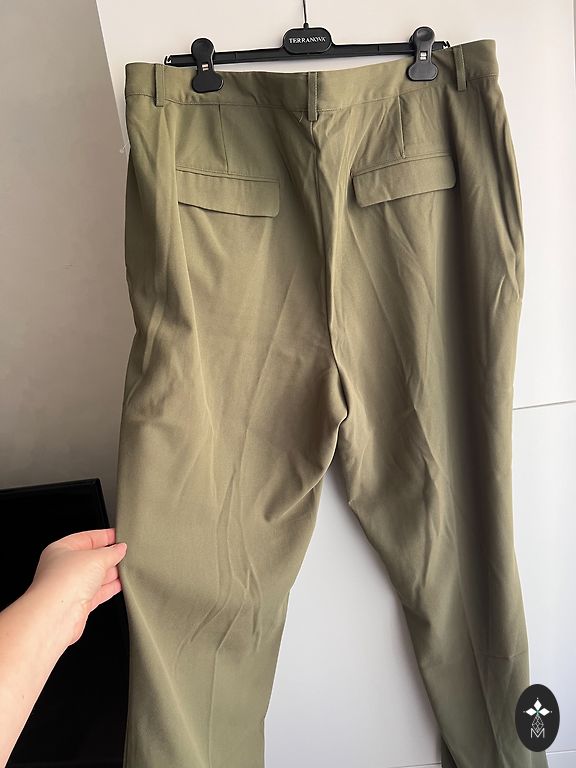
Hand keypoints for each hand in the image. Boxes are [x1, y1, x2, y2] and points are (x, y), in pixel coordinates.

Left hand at [26, 527, 126, 647]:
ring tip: (128, 568)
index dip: (103, 536)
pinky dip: (109, 588)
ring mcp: (70, 587)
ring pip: (95, 577)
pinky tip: (120, 585)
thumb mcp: (96, 558)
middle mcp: (63, 568)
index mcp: (60, 550)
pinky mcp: (78, 604)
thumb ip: (111, 552)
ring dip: (111, 573)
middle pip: (91, 558)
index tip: (118, 536)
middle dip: (109, 556)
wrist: (56, 615)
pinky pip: (97, 593)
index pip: (86, 538)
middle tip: (126, 553)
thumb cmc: (65, 581)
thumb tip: (120, 549)